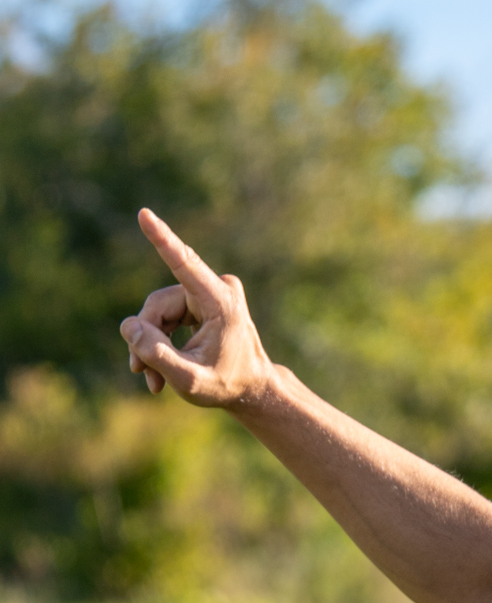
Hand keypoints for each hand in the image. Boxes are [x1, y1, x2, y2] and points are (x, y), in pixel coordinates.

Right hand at [119, 208, 272, 408]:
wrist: (252, 389)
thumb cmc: (227, 386)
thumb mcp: (189, 381)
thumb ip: (157, 356)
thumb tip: (128, 326)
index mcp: (220, 302)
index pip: (184, 264)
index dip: (161, 239)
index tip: (144, 213)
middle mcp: (216, 289)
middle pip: (158, 305)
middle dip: (147, 339)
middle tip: (140, 371)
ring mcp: (209, 292)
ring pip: (157, 312)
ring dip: (150, 345)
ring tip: (151, 379)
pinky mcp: (200, 299)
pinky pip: (165, 316)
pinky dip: (159, 343)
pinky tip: (158, 373)